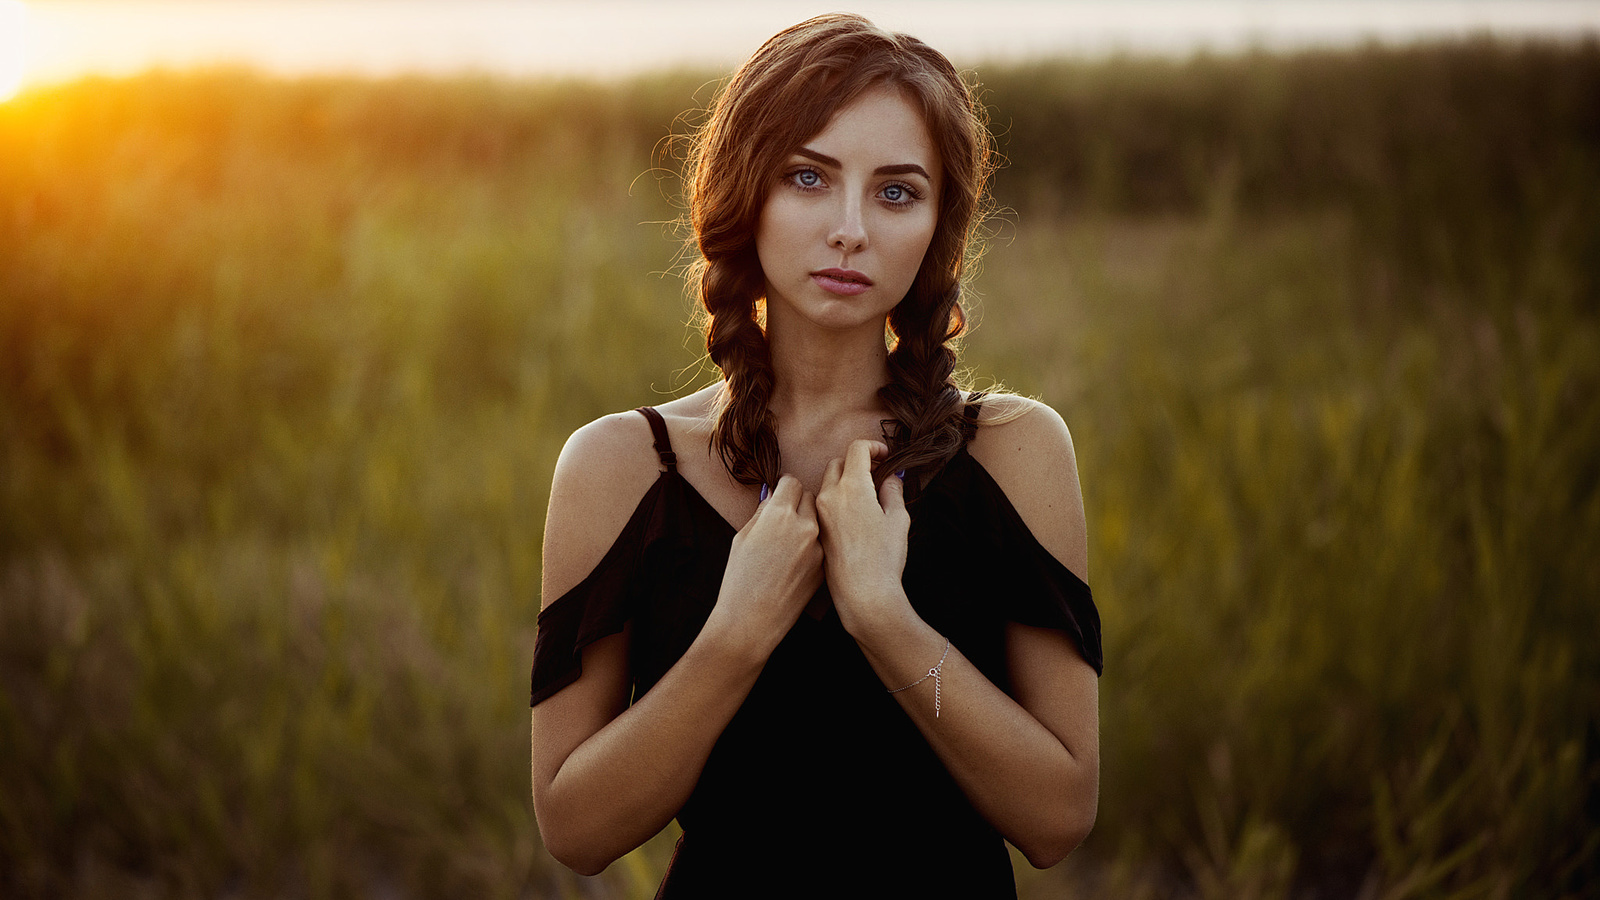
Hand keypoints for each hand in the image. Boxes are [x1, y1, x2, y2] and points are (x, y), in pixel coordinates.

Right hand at [704, 475, 823, 657]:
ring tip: (788, 544)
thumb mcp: (742, 537)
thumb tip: (774, 495)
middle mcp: (804, 526)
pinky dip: (811, 547)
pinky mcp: (824, 566)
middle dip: (797, 502)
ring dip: (806, 524)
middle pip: (809, 497)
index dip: (784, 488)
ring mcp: (818, 547)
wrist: (752, 620)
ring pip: (818, 521)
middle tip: (783, 519)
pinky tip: (794, 563)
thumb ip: (762, 512)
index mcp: (779, 514)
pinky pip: (820, 544)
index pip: (792, 482)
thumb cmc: (739, 579)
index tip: (780, 494)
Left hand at [815, 439, 912, 636]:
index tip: (884, 455)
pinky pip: (823, 505)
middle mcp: (830, 495)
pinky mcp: (816, 530)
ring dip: (844, 482)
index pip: (856, 449)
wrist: (863, 594)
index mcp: (852, 487)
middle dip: (856, 463)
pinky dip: (836, 500)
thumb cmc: (884, 557)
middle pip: (838, 463)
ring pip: (827, 484)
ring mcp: (819, 514)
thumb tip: (889, 478)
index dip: (873, 447)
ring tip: (865, 497)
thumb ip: (893, 491)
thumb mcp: (898, 519)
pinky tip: (853, 517)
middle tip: (875, 474)